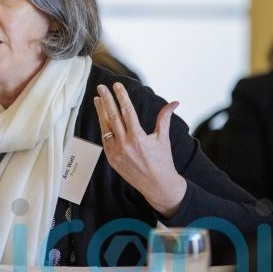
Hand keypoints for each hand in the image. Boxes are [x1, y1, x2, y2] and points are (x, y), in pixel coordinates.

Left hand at [93, 82, 185, 217]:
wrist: (157, 185)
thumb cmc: (162, 161)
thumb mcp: (163, 138)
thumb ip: (165, 118)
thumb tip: (175, 102)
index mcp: (138, 137)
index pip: (127, 111)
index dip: (122, 97)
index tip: (117, 85)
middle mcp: (125, 144)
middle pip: (112, 117)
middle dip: (106, 100)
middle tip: (101, 87)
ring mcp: (116, 152)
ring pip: (105, 127)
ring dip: (101, 112)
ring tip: (97, 99)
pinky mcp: (111, 159)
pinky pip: (105, 140)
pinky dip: (104, 128)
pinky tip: (102, 118)